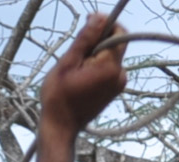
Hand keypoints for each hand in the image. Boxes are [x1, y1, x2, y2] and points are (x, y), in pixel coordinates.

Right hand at [38, 12, 128, 135]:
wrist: (61, 128)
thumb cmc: (58, 98)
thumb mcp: (66, 64)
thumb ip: (85, 39)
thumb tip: (99, 17)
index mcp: (109, 66)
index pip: (119, 32)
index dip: (105, 24)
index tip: (88, 25)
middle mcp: (120, 73)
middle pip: (114, 44)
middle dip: (97, 42)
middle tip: (76, 54)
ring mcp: (119, 83)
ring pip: (110, 56)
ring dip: (95, 56)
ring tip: (76, 71)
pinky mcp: (115, 89)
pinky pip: (109, 68)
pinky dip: (97, 67)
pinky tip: (81, 78)